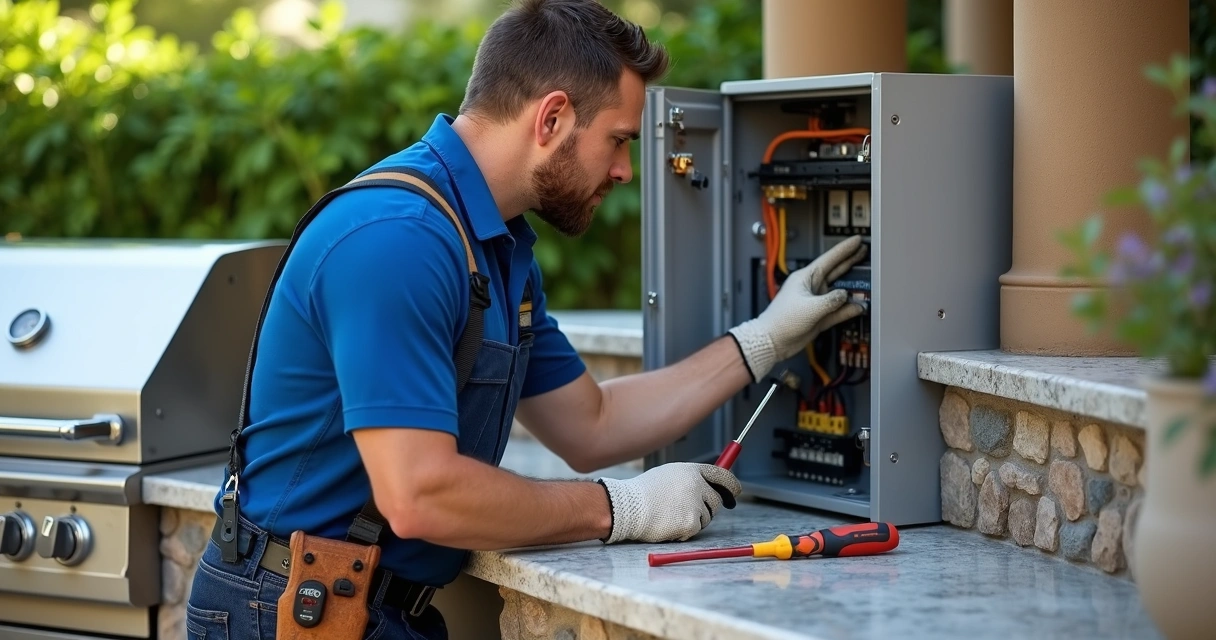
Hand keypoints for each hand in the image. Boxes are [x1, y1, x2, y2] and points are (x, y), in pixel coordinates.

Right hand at [597, 463, 742, 543]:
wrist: (628, 507)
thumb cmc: (643, 492)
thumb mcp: (668, 475)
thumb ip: (689, 479)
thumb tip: (707, 486)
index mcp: (691, 471)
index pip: (722, 475)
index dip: (731, 484)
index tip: (735, 492)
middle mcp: (697, 485)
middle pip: (716, 499)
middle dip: (708, 507)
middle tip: (689, 510)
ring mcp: (695, 505)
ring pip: (707, 516)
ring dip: (694, 519)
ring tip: (670, 514)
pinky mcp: (691, 523)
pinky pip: (696, 529)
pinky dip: (685, 530)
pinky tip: (668, 524)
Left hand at [727, 235, 867, 381]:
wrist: (773, 341)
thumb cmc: (782, 320)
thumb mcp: (810, 307)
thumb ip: (831, 300)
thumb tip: (846, 296)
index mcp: (805, 278)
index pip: (829, 259)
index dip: (844, 249)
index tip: (856, 240)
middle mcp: (811, 288)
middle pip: (836, 271)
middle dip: (850, 261)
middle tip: (864, 251)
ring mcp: (816, 302)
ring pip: (839, 292)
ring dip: (853, 288)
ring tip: (867, 279)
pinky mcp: (819, 316)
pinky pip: (838, 311)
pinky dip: (848, 309)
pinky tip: (859, 307)